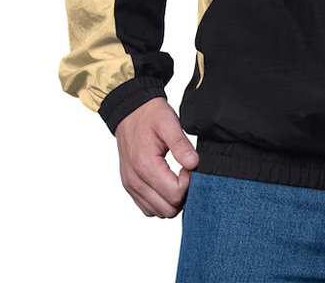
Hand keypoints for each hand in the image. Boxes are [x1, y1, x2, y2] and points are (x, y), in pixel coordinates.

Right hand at [114, 96, 198, 217]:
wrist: (130, 112)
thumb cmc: (150, 115)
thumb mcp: (169, 123)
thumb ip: (181, 144)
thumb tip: (194, 164)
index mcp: (146, 165)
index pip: (175, 194)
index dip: (189, 183)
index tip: (190, 165)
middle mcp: (135, 180)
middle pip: (168, 209)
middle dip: (183, 195)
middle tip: (186, 173)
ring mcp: (131, 186)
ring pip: (158, 212)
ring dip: (172, 200)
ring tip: (177, 178)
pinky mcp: (130, 187)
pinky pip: (148, 208)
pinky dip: (161, 202)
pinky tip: (167, 183)